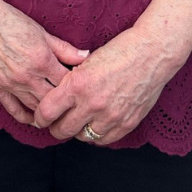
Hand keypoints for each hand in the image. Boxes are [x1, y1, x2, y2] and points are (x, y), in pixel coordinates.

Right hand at [0, 0, 88, 124]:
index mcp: (41, 59)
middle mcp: (27, 75)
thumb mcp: (41, 32)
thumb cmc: (9, 20)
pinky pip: (14, 110)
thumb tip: (86, 56)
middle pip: (54, 99)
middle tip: (75, 107)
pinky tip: (36, 119)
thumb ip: (64, 48)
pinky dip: (27, 118)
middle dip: (66, 104)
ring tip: (60, 116)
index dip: (77, 86)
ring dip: (49, 113)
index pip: (67, 82)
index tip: (82, 89)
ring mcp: (11, 83)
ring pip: (37, 108)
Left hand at [32, 25, 183, 144]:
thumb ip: (70, 81)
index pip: (47, 111)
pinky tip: (95, 125)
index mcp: (77, 84)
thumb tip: (56, 97)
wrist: (151, 54)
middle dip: (55, 128)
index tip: (40, 118)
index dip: (40, 117)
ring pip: (82, 137)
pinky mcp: (127, 123)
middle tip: (55, 124)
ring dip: (77, 131)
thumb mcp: (85, 62)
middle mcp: (92, 103)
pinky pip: (104, 140)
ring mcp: (111, 116)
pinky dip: (96, 135)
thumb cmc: (118, 51)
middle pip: (62, 130)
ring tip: (77, 122)